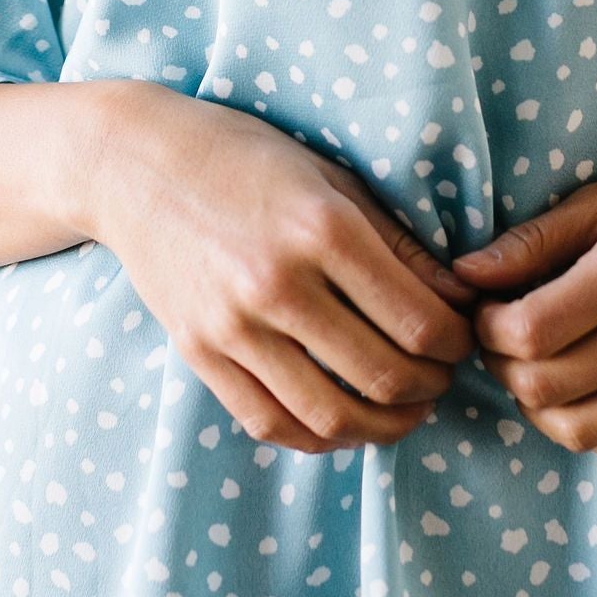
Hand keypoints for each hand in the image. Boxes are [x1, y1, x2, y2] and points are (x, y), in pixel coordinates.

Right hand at [86, 86, 478, 456]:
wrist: (134, 163)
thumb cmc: (246, 159)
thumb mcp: (331, 178)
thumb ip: (397, 242)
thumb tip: (459, 301)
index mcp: (322, 229)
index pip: (420, 321)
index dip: (457, 343)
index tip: (462, 338)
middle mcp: (278, 283)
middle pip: (384, 375)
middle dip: (431, 386)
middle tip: (441, 375)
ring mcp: (233, 326)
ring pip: (332, 415)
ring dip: (385, 426)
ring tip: (405, 410)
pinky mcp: (198, 353)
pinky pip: (271, 423)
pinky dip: (320, 437)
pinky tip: (346, 422)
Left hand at [449, 141, 596, 469]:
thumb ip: (537, 239)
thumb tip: (464, 273)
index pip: (531, 332)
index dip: (488, 327)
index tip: (487, 307)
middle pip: (547, 388)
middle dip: (503, 367)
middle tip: (503, 337)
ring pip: (581, 431)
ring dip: (538, 407)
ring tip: (537, 366)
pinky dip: (590, 432)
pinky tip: (582, 391)